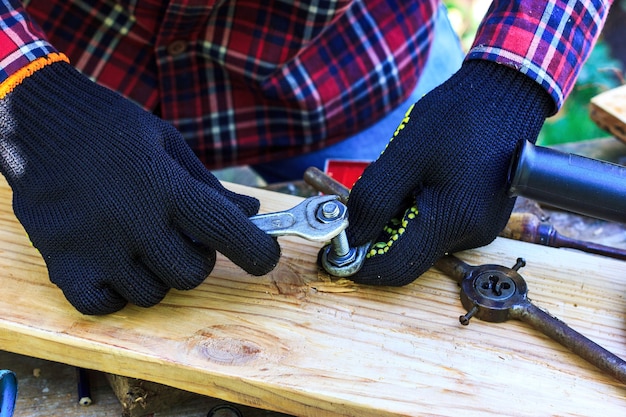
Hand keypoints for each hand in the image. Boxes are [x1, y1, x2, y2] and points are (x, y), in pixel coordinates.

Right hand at [0, 60, 279, 313]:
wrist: (40, 123)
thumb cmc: (114, 130)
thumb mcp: (169, 144)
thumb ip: (210, 186)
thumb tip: (251, 213)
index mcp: (166, 187)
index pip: (226, 232)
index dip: (256, 251)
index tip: (264, 257)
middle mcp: (134, 222)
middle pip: (191, 274)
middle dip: (198, 260)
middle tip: (183, 239)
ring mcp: (96, 247)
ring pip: (152, 293)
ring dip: (159, 275)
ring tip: (143, 245)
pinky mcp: (63, 263)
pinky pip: (106, 305)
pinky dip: (118, 293)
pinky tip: (116, 265)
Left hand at [345, 60, 552, 284]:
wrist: (508, 93)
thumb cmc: (456, 116)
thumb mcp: (404, 154)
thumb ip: (374, 199)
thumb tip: (351, 237)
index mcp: (453, 221)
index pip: (395, 269)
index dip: (358, 265)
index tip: (333, 248)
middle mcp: (470, 235)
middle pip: (407, 257)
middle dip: (375, 237)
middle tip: (360, 203)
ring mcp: (479, 228)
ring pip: (420, 242)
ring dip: (395, 222)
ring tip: (399, 178)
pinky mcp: (480, 218)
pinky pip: (438, 228)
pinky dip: (415, 213)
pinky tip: (416, 181)